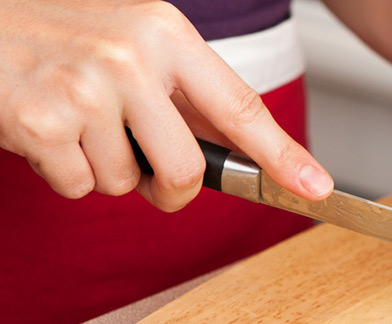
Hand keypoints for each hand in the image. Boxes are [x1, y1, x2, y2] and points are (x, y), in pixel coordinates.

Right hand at [0, 0, 331, 210]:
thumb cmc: (56, 33)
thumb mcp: (131, 40)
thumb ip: (183, 91)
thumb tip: (239, 146)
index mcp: (165, 33)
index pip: (239, 105)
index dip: (282, 154)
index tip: (316, 186)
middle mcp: (131, 58)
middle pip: (187, 169)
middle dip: (168, 188)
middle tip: (142, 169)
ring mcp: (85, 89)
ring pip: (126, 182)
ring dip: (101, 168)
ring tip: (73, 120)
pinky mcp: (41, 122)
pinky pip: (78, 186)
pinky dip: (61, 171)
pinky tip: (43, 128)